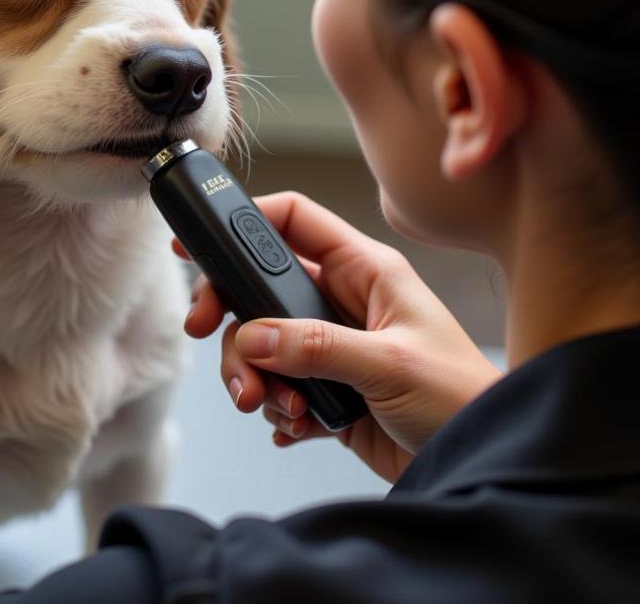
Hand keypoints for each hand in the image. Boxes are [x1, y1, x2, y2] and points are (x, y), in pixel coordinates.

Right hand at [181, 191, 501, 482]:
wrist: (482, 460)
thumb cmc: (463, 398)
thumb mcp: (391, 364)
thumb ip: (318, 346)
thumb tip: (253, 335)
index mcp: (364, 271)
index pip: (294, 221)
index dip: (243, 222)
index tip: (198, 243)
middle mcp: (341, 301)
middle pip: (260, 288)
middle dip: (231, 318)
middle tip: (206, 337)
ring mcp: (330, 345)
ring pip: (261, 343)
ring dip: (253, 375)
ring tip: (279, 408)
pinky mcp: (326, 388)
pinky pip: (277, 386)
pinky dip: (275, 407)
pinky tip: (297, 427)